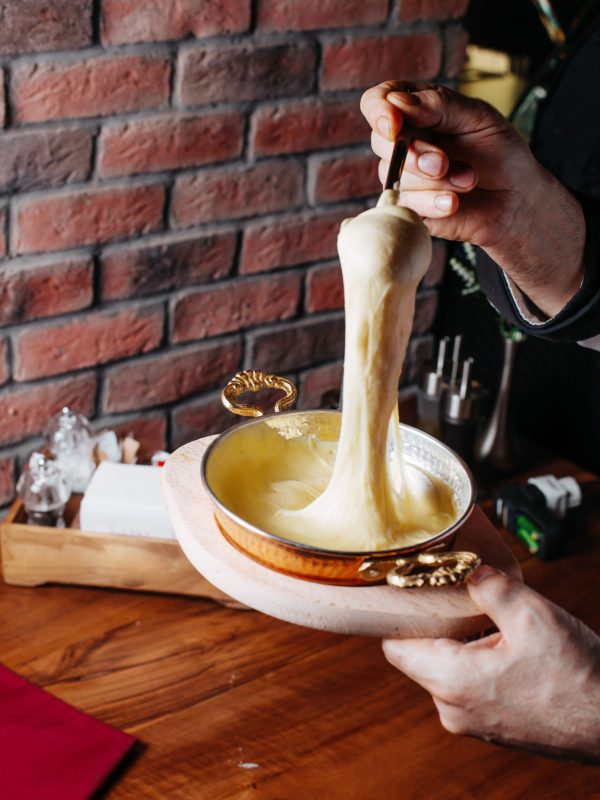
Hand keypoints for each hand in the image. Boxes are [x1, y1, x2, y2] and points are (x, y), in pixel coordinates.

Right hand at [360, 82, 584, 316]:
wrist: (515, 199)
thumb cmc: (499, 153)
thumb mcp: (479, 117)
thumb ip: (439, 105)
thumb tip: (396, 103)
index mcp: (417, 110)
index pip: (377, 102)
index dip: (378, 111)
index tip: (394, 124)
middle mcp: (404, 143)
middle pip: (381, 143)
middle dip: (415, 155)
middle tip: (444, 163)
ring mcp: (403, 178)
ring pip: (395, 178)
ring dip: (435, 182)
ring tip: (468, 180)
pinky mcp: (409, 209)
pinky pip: (403, 207)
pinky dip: (431, 204)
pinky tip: (453, 202)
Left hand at [382, 565, 599, 762]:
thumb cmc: (578, 681)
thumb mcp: (532, 616)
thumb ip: (491, 588)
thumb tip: (470, 570)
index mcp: (451, 683)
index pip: (395, 645)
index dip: (397, 614)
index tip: (405, 590)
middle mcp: (453, 708)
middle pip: (420, 654)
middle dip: (435, 622)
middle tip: (453, 592)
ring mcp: (472, 721)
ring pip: (446, 669)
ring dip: (460, 641)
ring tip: (488, 617)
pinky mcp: (492, 725)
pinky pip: (468, 685)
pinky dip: (477, 661)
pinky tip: (504, 644)